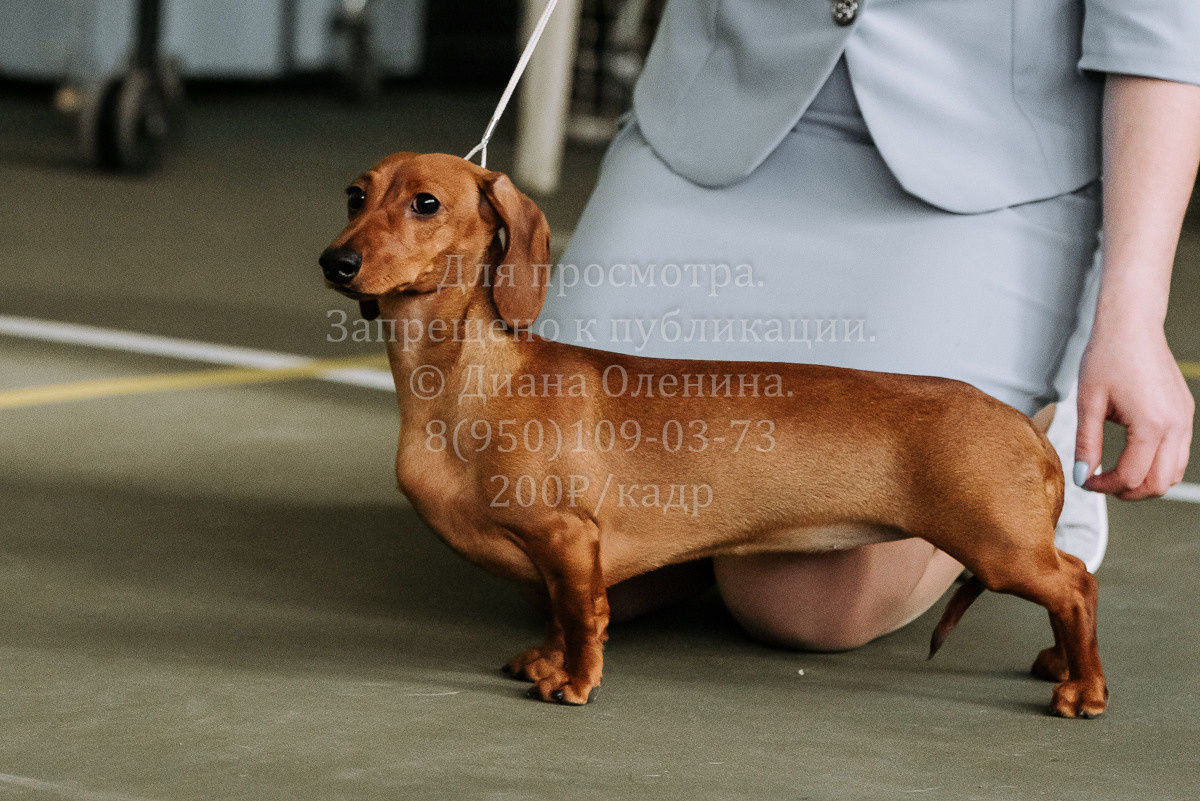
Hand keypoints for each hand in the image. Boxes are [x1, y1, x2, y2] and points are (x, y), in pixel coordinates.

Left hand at [1075, 317, 1193, 499]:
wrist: (1131, 326)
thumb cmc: (1108, 357)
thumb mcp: (1089, 403)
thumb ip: (1087, 443)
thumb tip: (1083, 475)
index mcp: (1151, 424)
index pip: (1132, 477)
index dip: (1105, 486)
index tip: (1086, 481)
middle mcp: (1175, 425)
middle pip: (1160, 483)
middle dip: (1129, 492)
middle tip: (1101, 485)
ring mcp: (1184, 419)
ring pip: (1174, 472)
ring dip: (1146, 481)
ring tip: (1116, 474)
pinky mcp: (1184, 413)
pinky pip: (1179, 453)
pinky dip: (1158, 464)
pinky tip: (1133, 457)